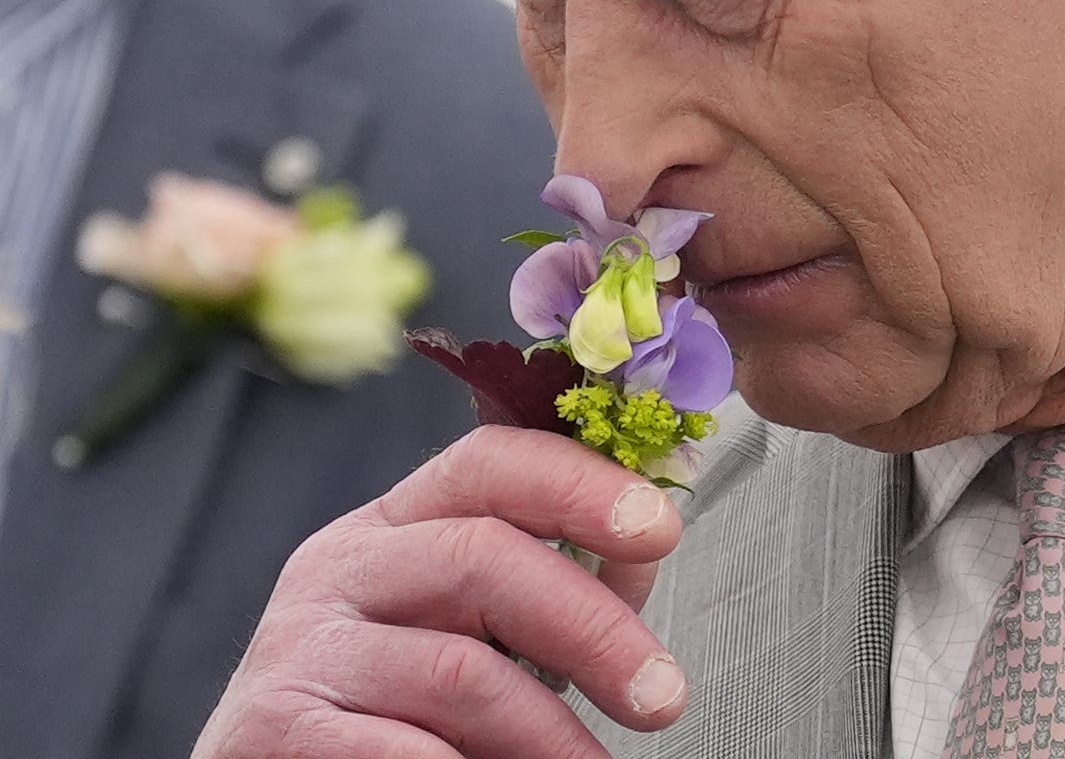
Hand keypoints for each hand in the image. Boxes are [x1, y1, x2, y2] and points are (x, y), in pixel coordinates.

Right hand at [194, 426, 685, 757]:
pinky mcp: (274, 730)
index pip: (489, 461)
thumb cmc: (396, 715)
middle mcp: (336, 569)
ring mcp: (298, 649)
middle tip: (664, 699)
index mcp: (390, 527)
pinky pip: (407, 752)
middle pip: (485, 556)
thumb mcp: (468, 631)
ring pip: (460, 670)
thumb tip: (642, 551)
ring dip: (550, 734)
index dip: (582, 483)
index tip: (662, 529)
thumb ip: (548, 586)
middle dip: (594, 629)